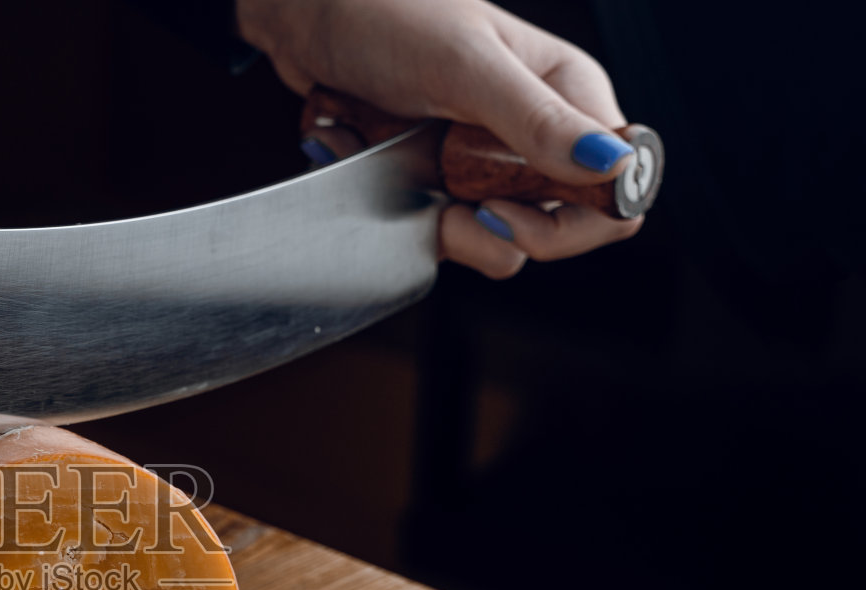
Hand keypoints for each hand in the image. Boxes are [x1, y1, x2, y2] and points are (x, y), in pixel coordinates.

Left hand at [238, 0, 643, 277]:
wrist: (306, 10)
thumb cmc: (385, 12)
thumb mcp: (465, 65)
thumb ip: (536, 120)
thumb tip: (611, 166)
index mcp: (566, 94)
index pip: (613, 189)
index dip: (571, 222)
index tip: (503, 210)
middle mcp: (532, 133)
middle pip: (551, 228)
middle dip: (485, 229)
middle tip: (442, 200)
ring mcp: (479, 161)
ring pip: (484, 237)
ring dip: (424, 214)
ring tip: (385, 157)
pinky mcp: (431, 178)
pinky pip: (426, 224)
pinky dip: (385, 202)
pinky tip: (360, 152)